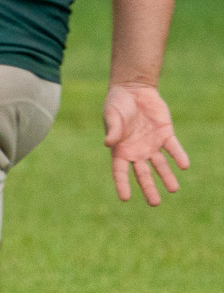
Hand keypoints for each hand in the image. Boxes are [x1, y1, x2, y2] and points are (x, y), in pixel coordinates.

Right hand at [103, 83, 189, 205]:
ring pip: (160, 165)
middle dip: (149, 188)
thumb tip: (108, 143)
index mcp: (120, 149)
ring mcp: (152, 144)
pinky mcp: (165, 135)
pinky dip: (178, 156)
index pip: (120, 171)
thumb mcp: (111, 115)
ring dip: (167, 177)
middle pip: (143, 174)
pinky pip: (173, 148)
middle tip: (155, 203)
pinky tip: (183, 166)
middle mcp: (136, 151)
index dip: (122, 184)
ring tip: (173, 189)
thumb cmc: (117, 103)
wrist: (134, 89)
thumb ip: (112, 130)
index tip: (125, 198)